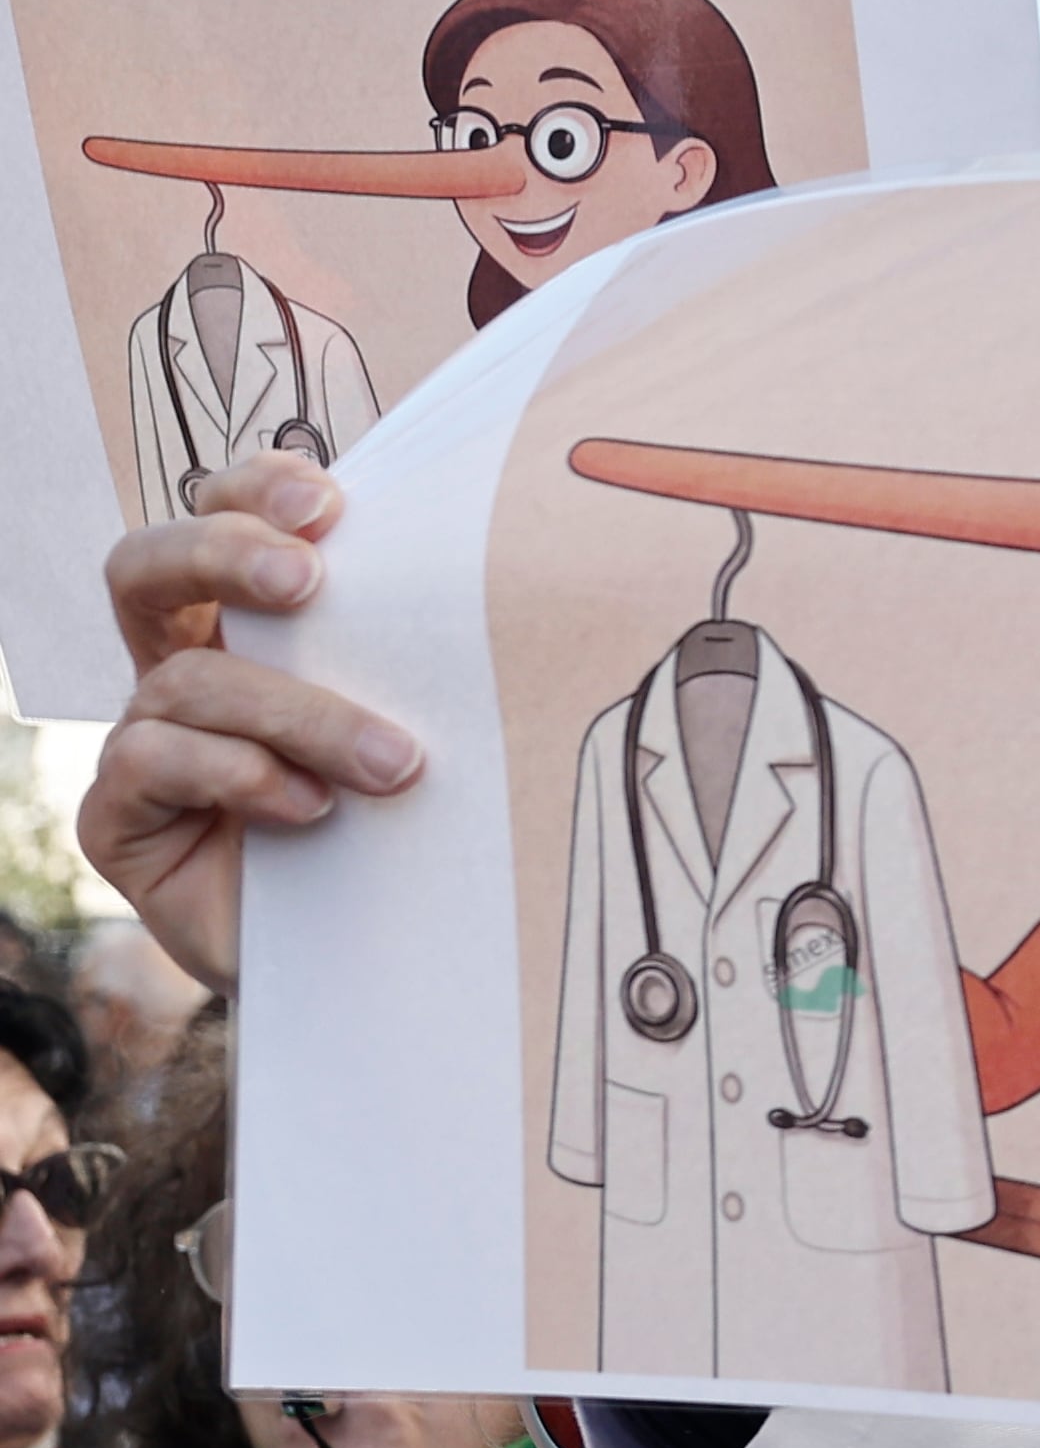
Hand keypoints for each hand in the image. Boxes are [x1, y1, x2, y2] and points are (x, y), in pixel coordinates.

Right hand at [76, 458, 425, 993]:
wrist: (375, 958)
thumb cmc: (408, 823)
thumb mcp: (422, 719)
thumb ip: (420, 652)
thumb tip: (511, 569)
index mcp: (249, 624)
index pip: (224, 515)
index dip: (255, 489)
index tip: (332, 504)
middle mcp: (183, 667)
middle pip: (148, 566)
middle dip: (220, 551)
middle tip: (308, 577)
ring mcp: (143, 742)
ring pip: (186, 681)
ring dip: (298, 713)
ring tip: (391, 764)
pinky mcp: (120, 819)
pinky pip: (152, 762)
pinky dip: (240, 776)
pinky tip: (312, 810)